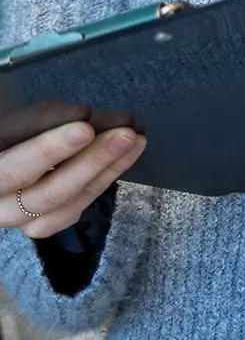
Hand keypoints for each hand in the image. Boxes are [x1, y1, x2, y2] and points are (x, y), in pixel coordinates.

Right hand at [0, 100, 144, 237]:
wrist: (6, 152)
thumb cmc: (12, 131)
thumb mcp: (20, 120)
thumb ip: (47, 119)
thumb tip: (85, 116)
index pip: (12, 170)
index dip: (48, 151)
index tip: (85, 128)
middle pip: (46, 194)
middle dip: (91, 162)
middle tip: (126, 134)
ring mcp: (20, 220)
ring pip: (65, 206)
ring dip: (106, 171)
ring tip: (136, 140)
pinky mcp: (43, 223)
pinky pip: (75, 209)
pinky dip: (104, 180)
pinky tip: (127, 155)